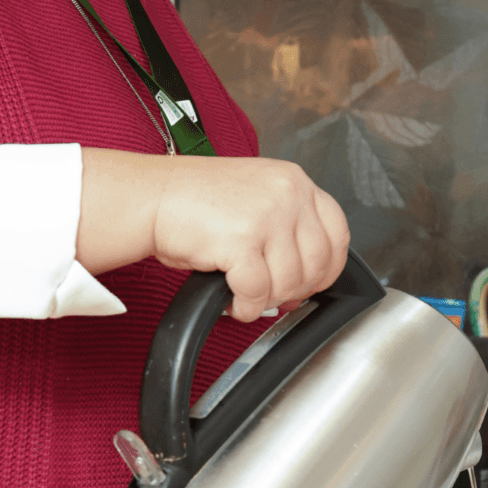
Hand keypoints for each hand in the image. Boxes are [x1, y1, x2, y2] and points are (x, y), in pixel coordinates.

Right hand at [77, 150, 349, 320]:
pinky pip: (257, 293)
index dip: (328, 267)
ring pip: (288, 282)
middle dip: (295, 289)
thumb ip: (287, 226)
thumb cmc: (193, 200)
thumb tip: (306, 277)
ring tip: (244, 292)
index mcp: (293, 180)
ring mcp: (266, 216)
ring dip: (266, 299)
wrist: (150, 197)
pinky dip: (246, 307)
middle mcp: (286, 194)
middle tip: (271, 293)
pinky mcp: (241, 241)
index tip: (313, 281)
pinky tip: (233, 300)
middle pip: (318, 263)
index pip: (337, 232)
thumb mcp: (254, 197)